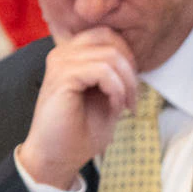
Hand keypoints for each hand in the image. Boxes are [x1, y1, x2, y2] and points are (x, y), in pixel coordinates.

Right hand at [16, 28, 138, 188]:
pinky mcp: (61, 77)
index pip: (108, 35)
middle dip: (131, 69)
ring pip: (111, 56)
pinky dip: (117, 89)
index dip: (128, 57)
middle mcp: (62, 53)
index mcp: (72, 54)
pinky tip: (115, 107)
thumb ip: (117, 73)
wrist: (58, 157)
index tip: (132, 88)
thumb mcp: (107, 96)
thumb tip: (134, 59)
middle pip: (112, 40)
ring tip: (125, 105)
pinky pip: (102, 71)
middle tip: (133, 98)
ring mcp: (60, 63)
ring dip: (127, 84)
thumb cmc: (81, 129)